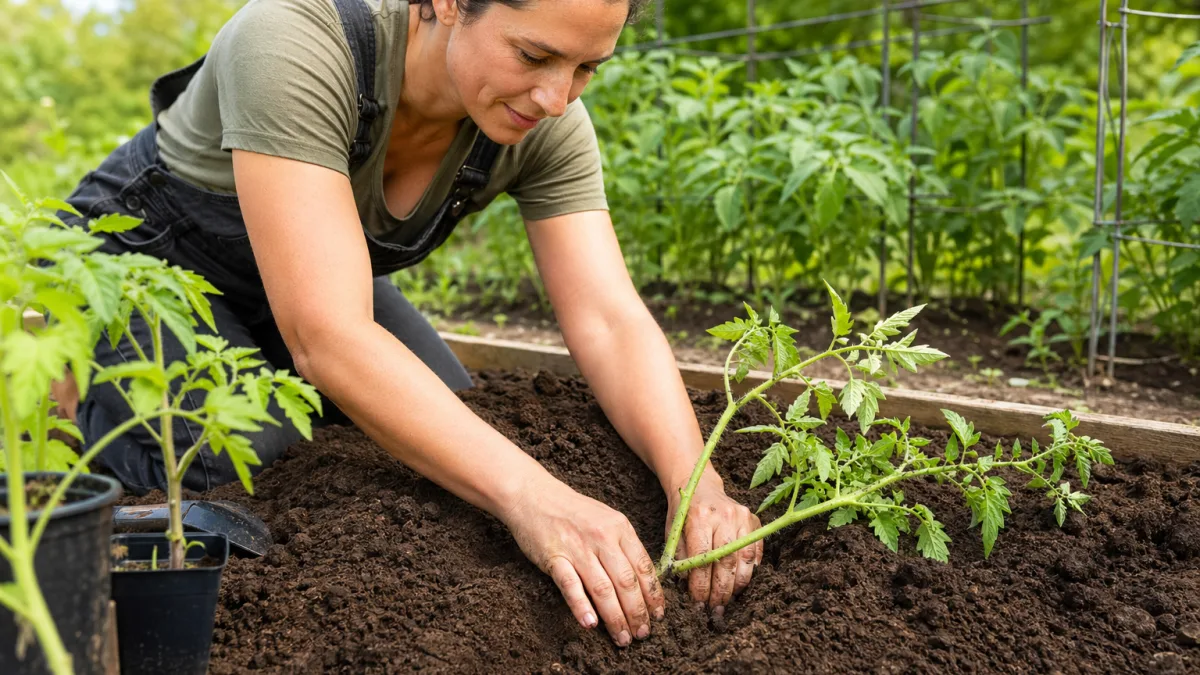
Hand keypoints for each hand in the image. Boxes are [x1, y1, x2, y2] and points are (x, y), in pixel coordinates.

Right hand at [501, 478, 664, 646]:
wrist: (533, 495)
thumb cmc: (572, 511)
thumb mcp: (606, 519)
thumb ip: (624, 545)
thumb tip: (643, 580)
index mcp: (619, 528)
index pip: (644, 566)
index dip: (653, 595)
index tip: (658, 615)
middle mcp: (602, 538)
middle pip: (626, 582)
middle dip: (637, 612)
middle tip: (643, 634)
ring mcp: (577, 548)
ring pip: (602, 588)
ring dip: (615, 617)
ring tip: (622, 637)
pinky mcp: (554, 557)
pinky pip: (570, 586)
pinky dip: (581, 606)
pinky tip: (590, 624)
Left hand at [666, 477, 761, 613]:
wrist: (701, 486)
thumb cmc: (684, 513)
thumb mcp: (673, 531)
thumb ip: (679, 558)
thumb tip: (688, 587)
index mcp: (699, 517)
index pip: (702, 558)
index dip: (701, 584)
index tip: (698, 603)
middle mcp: (724, 515)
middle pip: (726, 561)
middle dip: (720, 589)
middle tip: (715, 608)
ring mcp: (742, 517)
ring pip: (744, 558)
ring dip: (736, 585)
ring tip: (728, 600)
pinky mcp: (754, 520)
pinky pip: (756, 551)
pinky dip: (749, 570)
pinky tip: (740, 584)